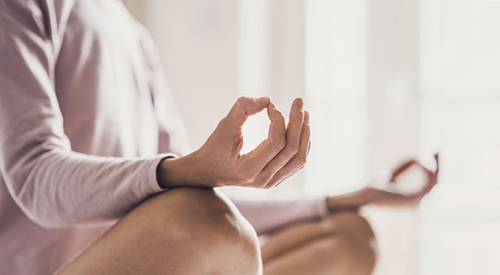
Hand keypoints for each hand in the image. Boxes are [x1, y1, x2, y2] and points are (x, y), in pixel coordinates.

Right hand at [157, 96, 310, 188]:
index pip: (276, 143)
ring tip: (304, 113)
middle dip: (298, 122)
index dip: (278, 120)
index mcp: (247, 169)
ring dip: (304, 134)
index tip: (270, 106)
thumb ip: (242, 109)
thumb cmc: (215, 147)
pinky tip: (300, 128)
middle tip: (298, 101)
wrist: (208, 171)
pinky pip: (296, 163)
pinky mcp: (275, 180)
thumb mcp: (224, 126)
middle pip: (292, 150)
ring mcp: (270, 183)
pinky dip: (301, 144)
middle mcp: (262, 180)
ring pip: (298, 159)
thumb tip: (268, 100)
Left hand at [367, 153, 439, 206]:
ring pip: (432, 185)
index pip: (428, 184)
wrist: (364, 197)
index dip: (433, 170)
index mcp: (411, 198)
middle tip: (438, 153)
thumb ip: (402, 168)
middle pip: (433, 184)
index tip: (434, 156)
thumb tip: (416, 158)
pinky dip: (427, 174)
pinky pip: (425, 186)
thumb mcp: (390, 175)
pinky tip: (425, 164)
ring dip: (435, 170)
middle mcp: (415, 202)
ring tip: (435, 156)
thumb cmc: (373, 188)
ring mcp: (414, 203)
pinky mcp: (411, 200)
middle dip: (437, 167)